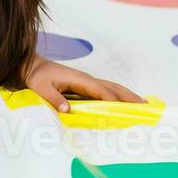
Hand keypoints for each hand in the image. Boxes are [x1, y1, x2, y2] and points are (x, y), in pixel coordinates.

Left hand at [24, 57, 145, 112]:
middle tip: (145, 107)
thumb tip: (67, 110)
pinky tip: (124, 103)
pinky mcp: (85, 87)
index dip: (113, 99)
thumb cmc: (37, 77)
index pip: (101, 90)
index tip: (125, 109)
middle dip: (129, 97)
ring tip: (143, 104)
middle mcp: (87, 80)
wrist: (32, 67)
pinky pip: (106, 92)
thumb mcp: (41, 88)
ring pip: (112, 88)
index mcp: (80, 79)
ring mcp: (88, 82)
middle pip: (113, 88)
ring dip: (127, 96)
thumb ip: (54, 98)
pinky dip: (118, 96)